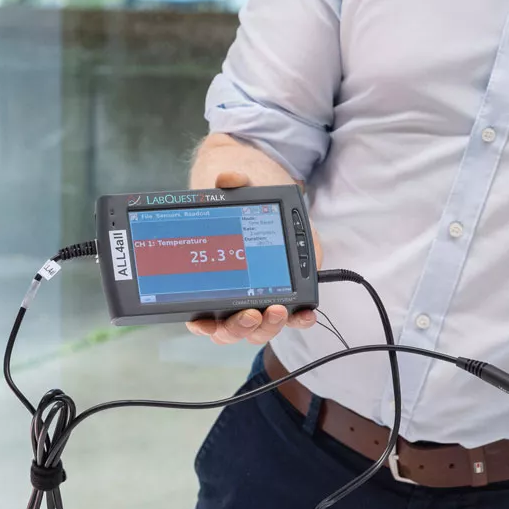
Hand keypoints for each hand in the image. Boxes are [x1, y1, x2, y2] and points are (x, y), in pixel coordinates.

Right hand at [183, 169, 318, 345]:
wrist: (270, 206)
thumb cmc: (244, 208)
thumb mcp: (237, 194)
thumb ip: (231, 185)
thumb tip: (227, 179)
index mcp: (214, 285)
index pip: (203, 317)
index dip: (204, 326)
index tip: (204, 323)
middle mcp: (236, 299)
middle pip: (233, 329)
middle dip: (240, 327)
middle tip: (251, 314)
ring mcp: (262, 300)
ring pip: (261, 328)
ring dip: (268, 326)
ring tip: (277, 311)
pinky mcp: (288, 294)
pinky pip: (292, 316)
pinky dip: (299, 319)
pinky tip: (305, 314)